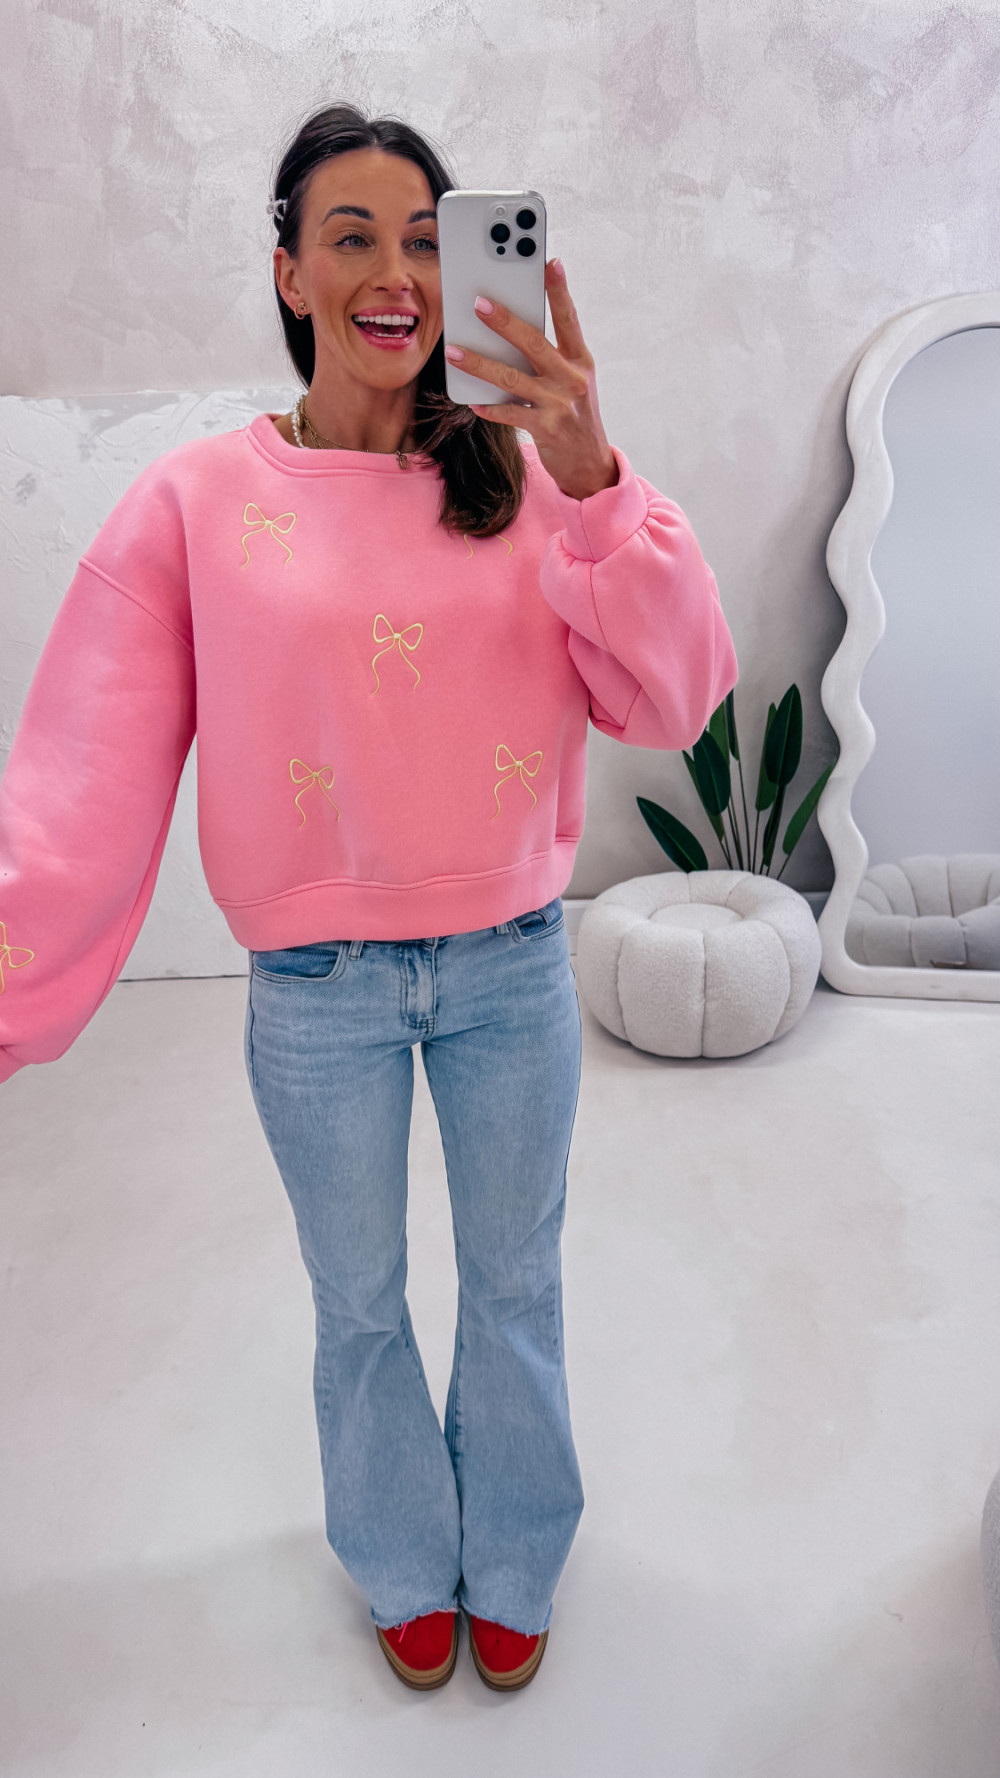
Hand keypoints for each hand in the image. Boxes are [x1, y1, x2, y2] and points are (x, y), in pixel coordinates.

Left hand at [444, 258, 619, 501]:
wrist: (590, 463)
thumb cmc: (575, 414)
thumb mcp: (573, 381)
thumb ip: (550, 357)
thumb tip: (511, 333)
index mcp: (580, 361)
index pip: (570, 319)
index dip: (559, 291)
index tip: (549, 262)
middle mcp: (572, 379)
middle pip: (534, 343)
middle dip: (505, 321)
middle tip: (478, 303)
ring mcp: (559, 404)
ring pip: (513, 379)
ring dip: (480, 364)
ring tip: (455, 352)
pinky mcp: (546, 429)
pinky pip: (511, 415)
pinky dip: (490, 409)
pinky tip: (472, 402)